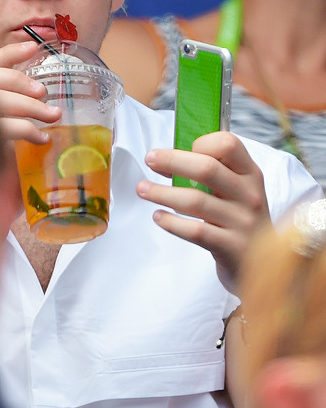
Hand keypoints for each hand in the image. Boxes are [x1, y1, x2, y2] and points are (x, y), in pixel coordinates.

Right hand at [0, 41, 60, 143]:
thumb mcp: (1, 113)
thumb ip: (11, 95)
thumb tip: (40, 77)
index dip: (9, 53)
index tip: (33, 47)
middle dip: (21, 82)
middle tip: (43, 91)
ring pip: (0, 101)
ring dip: (32, 107)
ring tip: (54, 115)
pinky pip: (8, 129)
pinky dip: (30, 131)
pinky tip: (43, 137)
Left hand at [136, 131, 270, 292]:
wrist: (266, 266)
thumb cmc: (240, 219)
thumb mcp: (238, 190)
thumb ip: (214, 172)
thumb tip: (169, 157)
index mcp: (250, 174)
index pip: (228, 144)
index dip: (201, 142)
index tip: (179, 148)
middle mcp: (249, 195)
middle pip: (207, 168)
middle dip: (172, 160)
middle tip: (149, 159)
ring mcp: (242, 222)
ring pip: (196, 200)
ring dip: (162, 193)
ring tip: (142, 189)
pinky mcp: (231, 248)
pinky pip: (196, 231)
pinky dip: (172, 222)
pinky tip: (158, 216)